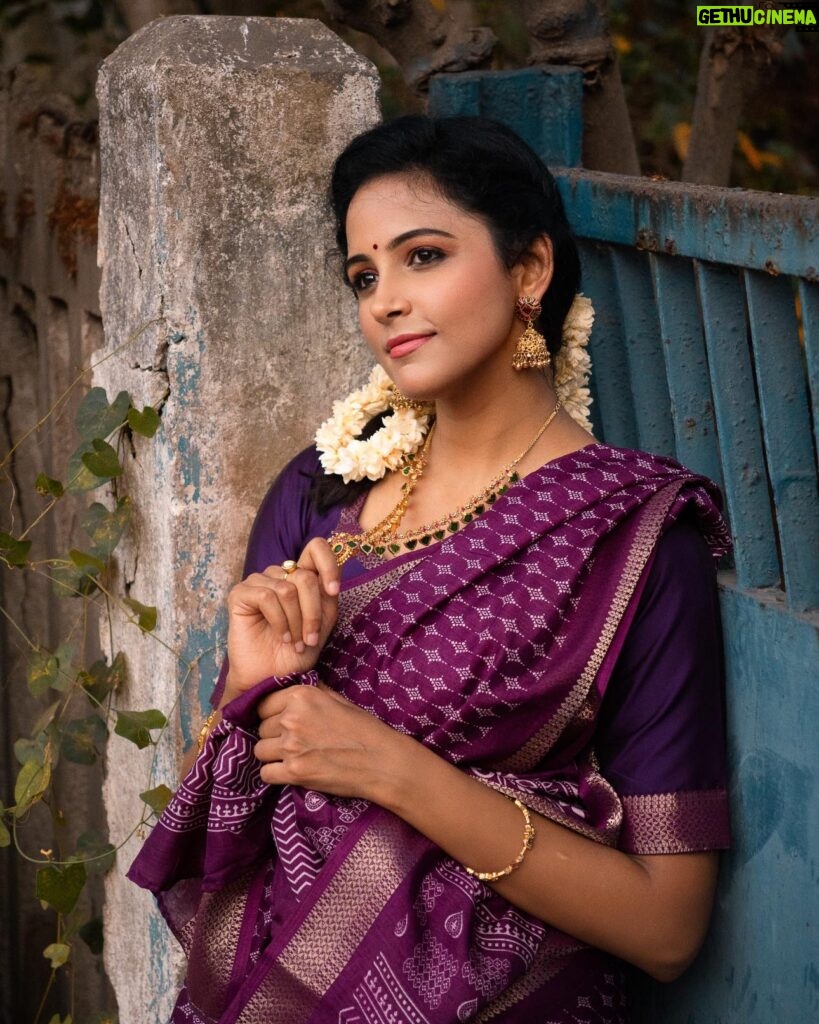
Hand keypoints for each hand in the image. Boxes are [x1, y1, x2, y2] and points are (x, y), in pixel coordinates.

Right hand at [226, 538, 339, 692]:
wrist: (273, 677)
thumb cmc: (297, 651)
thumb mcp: (322, 622)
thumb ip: (328, 595)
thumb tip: (332, 572)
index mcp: (301, 576)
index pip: (316, 547)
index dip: (329, 564)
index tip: (334, 590)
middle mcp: (279, 574)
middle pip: (305, 576)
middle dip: (312, 612)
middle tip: (309, 639)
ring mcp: (258, 582)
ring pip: (287, 589)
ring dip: (296, 622)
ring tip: (294, 642)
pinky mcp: (240, 594)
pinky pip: (267, 597)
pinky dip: (279, 621)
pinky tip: (280, 636)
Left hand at [253, 680, 412, 802]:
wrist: (381, 761)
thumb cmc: (363, 729)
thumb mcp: (338, 699)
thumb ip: (312, 692)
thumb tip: (293, 686)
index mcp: (302, 696)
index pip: (263, 705)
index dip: (271, 715)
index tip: (281, 723)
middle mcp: (292, 718)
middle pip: (261, 728)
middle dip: (273, 735)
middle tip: (293, 742)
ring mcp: (291, 746)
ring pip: (260, 750)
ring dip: (272, 755)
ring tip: (292, 757)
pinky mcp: (294, 772)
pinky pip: (265, 773)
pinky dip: (274, 775)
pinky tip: (289, 772)